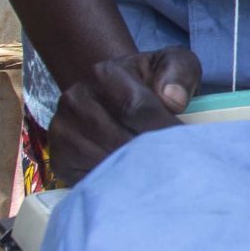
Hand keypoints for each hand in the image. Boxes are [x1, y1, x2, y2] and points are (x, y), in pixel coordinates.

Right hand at [48, 47, 200, 186]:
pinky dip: (117, 186)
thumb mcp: (174, 64)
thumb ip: (180, 73)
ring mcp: (63, 131)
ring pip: (105, 163)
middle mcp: (76, 100)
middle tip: (179, 168)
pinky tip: (136, 184)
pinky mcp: (61, 159)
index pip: (135, 107)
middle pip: (120, 139)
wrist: (116, 97)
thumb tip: (173, 100)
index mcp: (104, 74)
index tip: (188, 144)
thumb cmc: (152, 83)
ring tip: (160, 176)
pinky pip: (91, 180)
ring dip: (137, 174)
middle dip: (153, 155)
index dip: (165, 128)